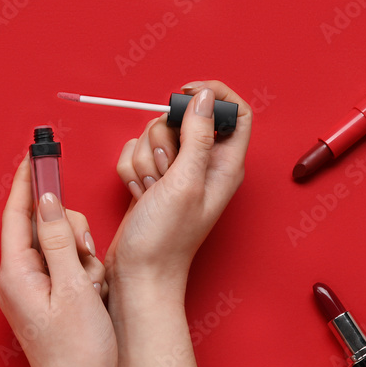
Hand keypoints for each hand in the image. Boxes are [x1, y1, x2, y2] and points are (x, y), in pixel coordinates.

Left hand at [0, 158, 116, 366]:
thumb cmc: (79, 353)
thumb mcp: (75, 287)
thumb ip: (59, 238)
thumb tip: (46, 200)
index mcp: (16, 273)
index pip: (17, 213)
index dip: (27, 180)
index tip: (36, 153)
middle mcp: (16, 279)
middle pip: (41, 228)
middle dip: (70, 232)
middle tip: (87, 258)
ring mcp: (29, 292)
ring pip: (58, 247)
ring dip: (81, 257)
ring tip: (92, 288)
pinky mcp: (44, 301)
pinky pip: (64, 269)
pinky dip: (82, 274)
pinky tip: (93, 296)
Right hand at [105, 81, 251, 300]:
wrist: (138, 273)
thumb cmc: (167, 240)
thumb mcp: (185, 182)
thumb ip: (198, 135)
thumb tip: (206, 97)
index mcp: (225, 164)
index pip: (234, 112)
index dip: (213, 95)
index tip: (185, 93)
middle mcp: (203, 164)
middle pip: (183, 118)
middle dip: (163, 139)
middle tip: (165, 172)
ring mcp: (176, 171)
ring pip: (154, 134)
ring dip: (144, 159)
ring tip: (151, 190)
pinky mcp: (152, 178)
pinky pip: (135, 152)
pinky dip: (131, 170)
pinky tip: (138, 194)